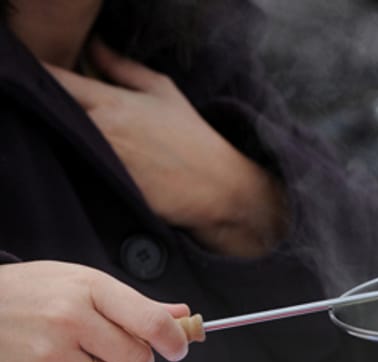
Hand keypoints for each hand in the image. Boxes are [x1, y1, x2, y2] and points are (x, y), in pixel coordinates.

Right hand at [0, 261, 190, 361]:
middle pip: (137, 360)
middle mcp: (70, 321)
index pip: (152, 322)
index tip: (178, 348)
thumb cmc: (29, 293)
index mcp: (89, 290)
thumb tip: (181, 315)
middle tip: (121, 353)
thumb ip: (133, 303)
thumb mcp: (80, 282)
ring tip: (74, 355)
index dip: (174, 341)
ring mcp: (49, 355)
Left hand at [44, 39, 286, 256]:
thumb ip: (122, 67)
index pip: (56, 80)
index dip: (52, 80)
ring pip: (61, 142)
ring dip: (70, 138)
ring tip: (100, 141)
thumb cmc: (192, 137)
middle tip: (83, 115)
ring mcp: (98, 160)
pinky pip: (76, 170)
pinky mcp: (101, 187)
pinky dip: (81, 165)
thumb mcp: (163, 91)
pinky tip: (105, 165)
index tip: (63, 85)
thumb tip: (93, 47)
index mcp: (111, 101)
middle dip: (60, 110)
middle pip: (53, 113)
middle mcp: (99, 129)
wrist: (214, 187)